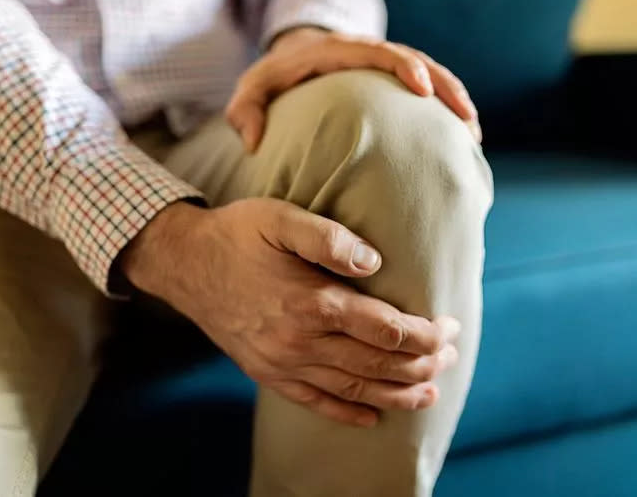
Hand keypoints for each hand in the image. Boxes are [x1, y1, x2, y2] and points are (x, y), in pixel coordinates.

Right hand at [122, 199, 459, 426]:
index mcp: (312, 302)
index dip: (425, 333)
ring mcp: (283, 363)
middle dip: (422, 364)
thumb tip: (375, 262)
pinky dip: (348, 412)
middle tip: (452, 357)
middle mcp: (301, 341)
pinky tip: (371, 417)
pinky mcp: (268, 373)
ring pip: (354, 389)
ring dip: (397, 394)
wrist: (184, 264)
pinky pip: (316, 402)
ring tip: (430, 395)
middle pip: (378, 363)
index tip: (449, 326)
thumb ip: (329, 238)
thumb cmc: (237, 235)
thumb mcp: (280, 219)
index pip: (387, 329)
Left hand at [227, 27, 479, 151]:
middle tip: (467, 120)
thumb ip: (245, 110)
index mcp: (340, 52)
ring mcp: (386, 67)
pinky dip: (445, 107)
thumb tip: (253, 140)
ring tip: (474, 132)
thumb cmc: (275, 78)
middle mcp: (369, 55)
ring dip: (454, 99)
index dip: (403, 65)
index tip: (421, 88)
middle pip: (417, 61)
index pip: (378, 52)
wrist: (294, 58)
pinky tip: (461, 136)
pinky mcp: (395, 81)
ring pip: (431, 74)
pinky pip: (427, 88)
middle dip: (445, 87)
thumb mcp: (251, 90)